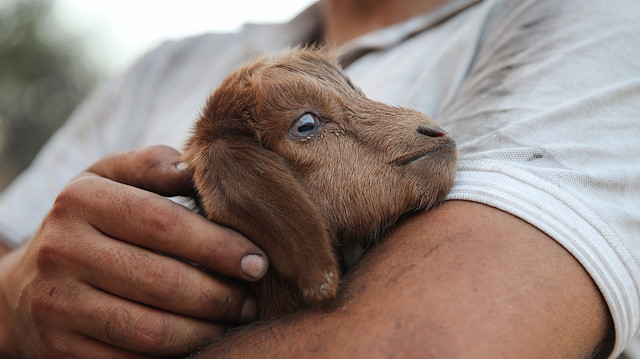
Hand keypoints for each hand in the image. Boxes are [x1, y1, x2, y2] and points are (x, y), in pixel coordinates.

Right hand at [0, 146, 267, 357]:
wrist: (26, 285)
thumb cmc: (89, 222)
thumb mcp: (109, 179)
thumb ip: (151, 165)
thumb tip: (193, 167)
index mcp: (81, 200)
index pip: (165, 224)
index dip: (219, 246)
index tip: (256, 261)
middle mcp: (62, 250)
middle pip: (163, 281)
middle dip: (221, 295)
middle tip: (252, 298)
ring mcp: (57, 304)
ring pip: (151, 330)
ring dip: (206, 330)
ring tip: (234, 319)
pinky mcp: (60, 348)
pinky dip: (176, 354)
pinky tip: (200, 339)